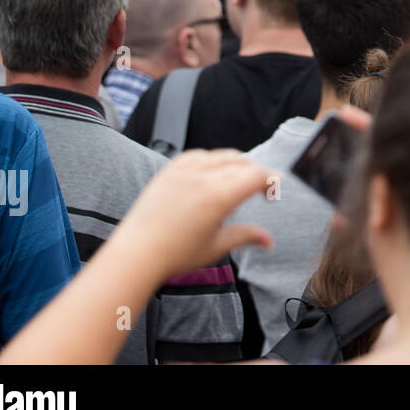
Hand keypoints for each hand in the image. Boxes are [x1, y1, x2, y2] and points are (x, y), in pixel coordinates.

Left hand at [110, 150, 274, 282]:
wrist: (136, 253)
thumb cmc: (176, 254)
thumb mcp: (217, 247)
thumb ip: (246, 236)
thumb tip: (269, 241)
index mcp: (221, 196)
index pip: (257, 175)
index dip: (271, 181)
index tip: (272, 194)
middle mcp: (204, 177)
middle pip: (242, 162)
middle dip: (255, 173)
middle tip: (259, 191)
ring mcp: (185, 171)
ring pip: (221, 155)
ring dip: (236, 164)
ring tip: (237, 181)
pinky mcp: (170, 171)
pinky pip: (198, 155)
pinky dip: (211, 160)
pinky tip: (211, 173)